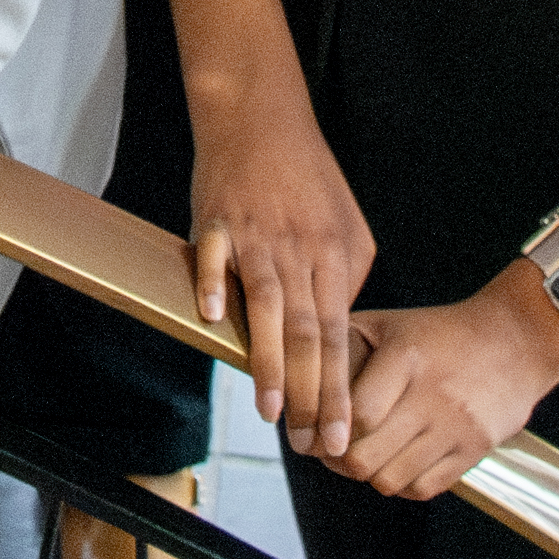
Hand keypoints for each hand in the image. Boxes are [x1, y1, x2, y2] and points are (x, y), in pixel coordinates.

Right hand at [167, 0, 374, 456]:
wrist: (260, 115)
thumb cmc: (305, 175)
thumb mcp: (347, 226)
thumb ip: (346, 279)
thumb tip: (339, 332)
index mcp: (334, 257)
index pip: (340, 338)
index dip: (340, 390)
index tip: (341, 436)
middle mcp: (299, 251)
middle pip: (309, 333)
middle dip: (311, 394)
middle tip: (312, 444)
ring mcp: (256, 236)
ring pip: (267, 306)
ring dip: (269, 359)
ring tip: (270, 409)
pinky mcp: (216, 219)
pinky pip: (214, 256)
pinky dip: (213, 285)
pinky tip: (211, 321)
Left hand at [329, 264, 558, 499]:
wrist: (517, 340)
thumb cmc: (439, 332)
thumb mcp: (387, 325)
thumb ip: (342, 350)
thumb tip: (293, 382)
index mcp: (406, 358)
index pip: (355, 413)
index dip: (324, 430)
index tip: (309, 433)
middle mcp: (432, 396)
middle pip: (365, 457)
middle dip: (337, 460)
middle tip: (329, 451)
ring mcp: (456, 427)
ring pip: (391, 479)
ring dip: (368, 474)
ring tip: (362, 456)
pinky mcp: (475, 450)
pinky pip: (424, 488)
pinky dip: (401, 483)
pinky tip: (395, 462)